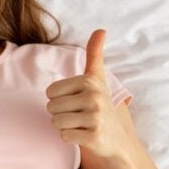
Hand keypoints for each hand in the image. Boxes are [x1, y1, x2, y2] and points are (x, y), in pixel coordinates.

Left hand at [45, 29, 128, 158]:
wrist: (118, 138)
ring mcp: (95, 118)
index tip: (76, 101)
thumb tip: (101, 29)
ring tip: (80, 124)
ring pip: (56, 122)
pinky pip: (64, 136)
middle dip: (60, 113)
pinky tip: (84, 135)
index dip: (58, 99)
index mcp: (90, 82)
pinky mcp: (94, 137)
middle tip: (79, 115)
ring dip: (64, 126)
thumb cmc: (100, 105)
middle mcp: (94, 98)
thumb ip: (95, 54)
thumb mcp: (97, 78)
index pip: (50, 92)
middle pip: (51, 107)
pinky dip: (70, 138)